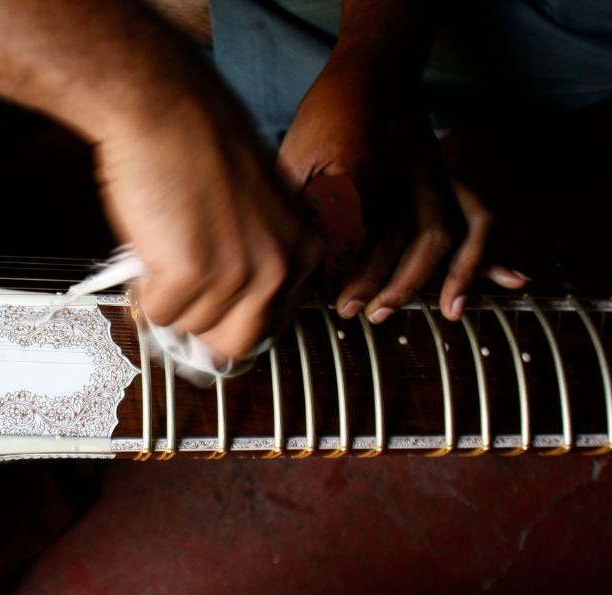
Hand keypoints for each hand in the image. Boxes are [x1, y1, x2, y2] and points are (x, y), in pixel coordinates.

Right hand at [95, 84, 321, 361]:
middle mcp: (279, 267)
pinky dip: (143, 291)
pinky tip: (148, 250)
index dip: (230, 324)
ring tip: (161, 252)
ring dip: (167, 298)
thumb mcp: (256, 206)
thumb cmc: (199, 144)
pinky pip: (158, 313)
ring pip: (189, 327)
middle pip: (234, 343)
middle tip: (176, 300)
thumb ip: (254, 255)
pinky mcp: (192, 274)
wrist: (165, 109)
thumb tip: (224, 309)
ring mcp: (237, 274)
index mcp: (303, 249)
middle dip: (199, 327)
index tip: (209, 319)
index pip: (273, 326)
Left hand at [277, 53, 525, 321]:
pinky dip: (489, 251)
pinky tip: (509, 280)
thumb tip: (297, 256)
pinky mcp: (448, 176)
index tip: (324, 298)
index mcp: (358, 169)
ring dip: (431, 279)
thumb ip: (301, 203)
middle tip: (351, 311)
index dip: (341, 272)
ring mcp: (432, 175)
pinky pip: (479, 214)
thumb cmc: (326, 116)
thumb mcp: (296, 154)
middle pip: (398, 241)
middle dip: (379, 285)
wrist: (373, 70)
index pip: (351, 234)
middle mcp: (402, 175)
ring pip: (441, 234)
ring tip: (419, 311)